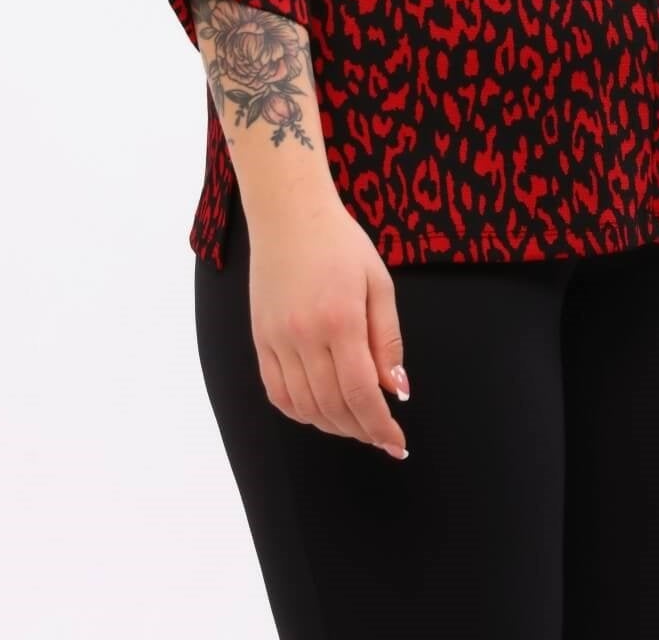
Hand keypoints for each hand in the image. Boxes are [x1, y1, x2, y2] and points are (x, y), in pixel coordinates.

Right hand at [246, 192, 410, 457]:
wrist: (290, 215)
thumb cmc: (341, 244)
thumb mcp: (379, 283)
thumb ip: (388, 340)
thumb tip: (396, 390)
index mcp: (340, 321)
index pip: (361, 393)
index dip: (380, 426)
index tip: (397, 444)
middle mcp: (304, 336)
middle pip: (333, 406)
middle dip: (361, 430)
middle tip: (382, 436)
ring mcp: (277, 340)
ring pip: (304, 407)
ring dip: (333, 425)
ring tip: (356, 425)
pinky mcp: (260, 339)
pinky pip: (277, 393)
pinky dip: (300, 412)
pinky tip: (320, 411)